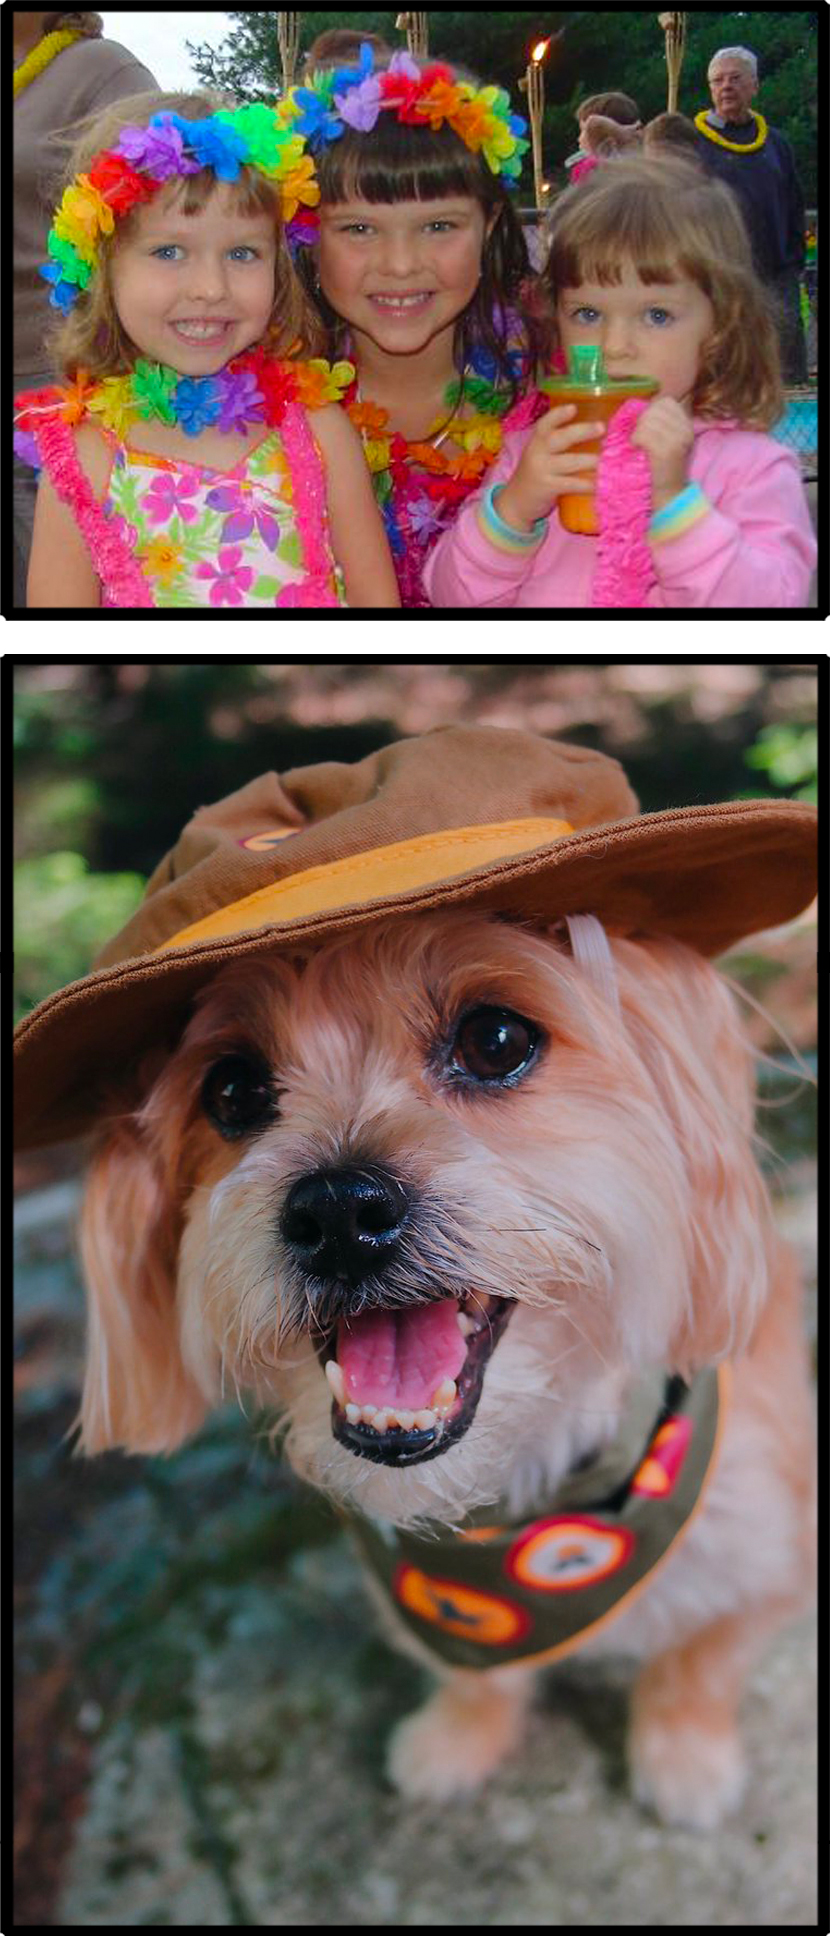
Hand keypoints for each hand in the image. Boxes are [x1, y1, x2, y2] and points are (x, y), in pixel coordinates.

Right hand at [497, 406, 603, 531]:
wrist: (515, 503)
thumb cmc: (535, 475)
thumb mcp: (540, 455)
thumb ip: (558, 444)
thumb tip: (592, 432)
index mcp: (536, 441)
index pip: (545, 424)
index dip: (559, 415)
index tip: (573, 408)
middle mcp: (537, 452)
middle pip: (560, 438)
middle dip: (582, 431)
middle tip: (601, 428)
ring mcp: (541, 470)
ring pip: (569, 461)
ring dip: (589, 460)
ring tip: (605, 460)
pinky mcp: (547, 488)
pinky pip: (571, 484)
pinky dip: (586, 485)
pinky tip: (598, 485)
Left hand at [630, 397, 693, 510]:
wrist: (668, 495)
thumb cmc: (661, 467)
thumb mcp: (666, 439)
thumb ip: (658, 421)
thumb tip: (642, 407)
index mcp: (687, 424)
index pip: (666, 402)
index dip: (651, 411)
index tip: (647, 428)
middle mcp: (686, 429)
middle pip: (655, 409)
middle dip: (642, 422)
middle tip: (640, 439)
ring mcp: (678, 439)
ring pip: (648, 420)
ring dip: (638, 432)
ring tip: (639, 446)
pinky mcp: (668, 450)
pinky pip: (644, 434)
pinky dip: (636, 440)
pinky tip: (638, 449)